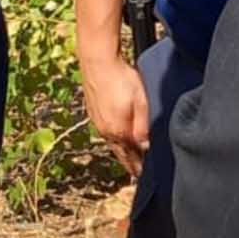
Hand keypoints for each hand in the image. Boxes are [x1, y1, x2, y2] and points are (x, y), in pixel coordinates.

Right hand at [80, 56, 148, 176]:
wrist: (98, 62)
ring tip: (128, 157)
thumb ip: (142, 126)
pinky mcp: (93, 112)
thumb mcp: (140, 102)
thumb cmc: (122, 79)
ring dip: (121, 151)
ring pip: (112, 142)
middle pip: (120, 152)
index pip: (130, 156)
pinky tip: (117, 136)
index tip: (143, 175)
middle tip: (136, 172)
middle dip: (129, 163)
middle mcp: (106, 131)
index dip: (138, 166)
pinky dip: (114, 139)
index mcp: (119, 131)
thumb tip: (145, 147)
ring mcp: (98, 122)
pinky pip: (106, 132)